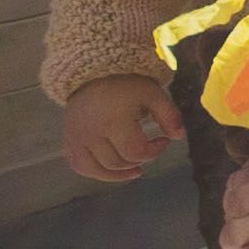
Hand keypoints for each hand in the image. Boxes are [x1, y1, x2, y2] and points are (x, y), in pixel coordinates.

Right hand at [61, 75, 181, 182]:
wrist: (92, 74)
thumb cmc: (126, 84)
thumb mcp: (152, 94)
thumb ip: (168, 115)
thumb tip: (179, 136)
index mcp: (112, 121)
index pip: (135, 151)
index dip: (154, 151)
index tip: (163, 140)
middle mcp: (90, 134)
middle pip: (117, 163)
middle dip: (138, 159)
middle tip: (149, 148)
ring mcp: (76, 139)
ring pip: (95, 170)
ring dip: (117, 174)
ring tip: (135, 170)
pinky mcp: (69, 140)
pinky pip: (78, 165)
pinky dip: (95, 171)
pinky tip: (111, 169)